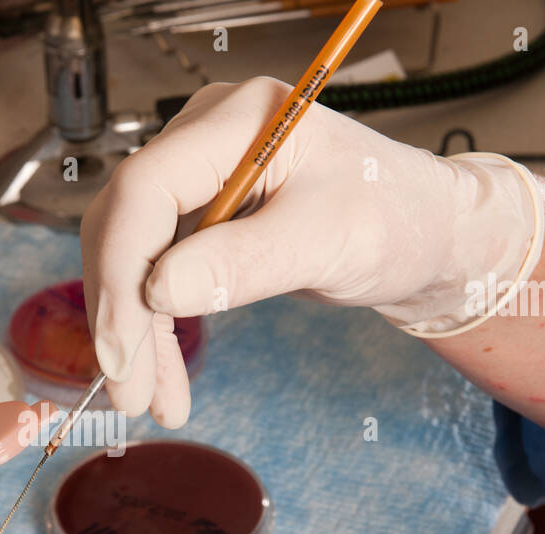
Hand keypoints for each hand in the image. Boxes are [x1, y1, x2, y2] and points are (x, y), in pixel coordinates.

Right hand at [81, 76, 541, 426]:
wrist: (424, 233)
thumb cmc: (396, 218)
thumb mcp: (330, 241)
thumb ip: (245, 261)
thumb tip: (159, 290)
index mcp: (236, 121)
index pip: (145, 189)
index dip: (121, 271)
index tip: (123, 350)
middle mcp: (203, 141)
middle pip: (124, 227)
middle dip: (120, 316)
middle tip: (130, 394)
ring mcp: (196, 180)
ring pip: (130, 260)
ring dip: (133, 335)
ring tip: (148, 402)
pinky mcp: (197, 221)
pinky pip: (153, 277)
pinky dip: (154, 331)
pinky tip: (161, 380)